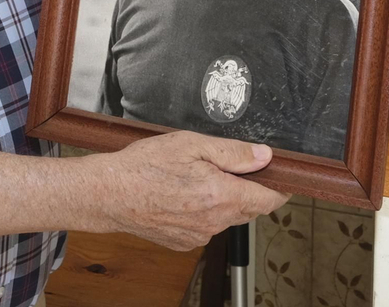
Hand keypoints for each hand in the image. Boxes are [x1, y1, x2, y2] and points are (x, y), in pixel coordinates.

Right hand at [92, 131, 287, 250]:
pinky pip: (207, 227)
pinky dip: (204, 212)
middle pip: (250, 209)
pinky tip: (183, 196)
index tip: (278, 176)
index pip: (269, 199)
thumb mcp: (191, 144)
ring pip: (228, 218)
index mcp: (221, 195)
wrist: (109, 193)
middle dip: (248, 189)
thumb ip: (233, 152)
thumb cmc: (144, 165)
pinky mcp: (185, 243)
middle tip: (228, 167)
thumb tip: (265, 157)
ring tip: (196, 179)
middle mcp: (214, 222)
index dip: (279, 186)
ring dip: (224, 201)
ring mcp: (200, 236)